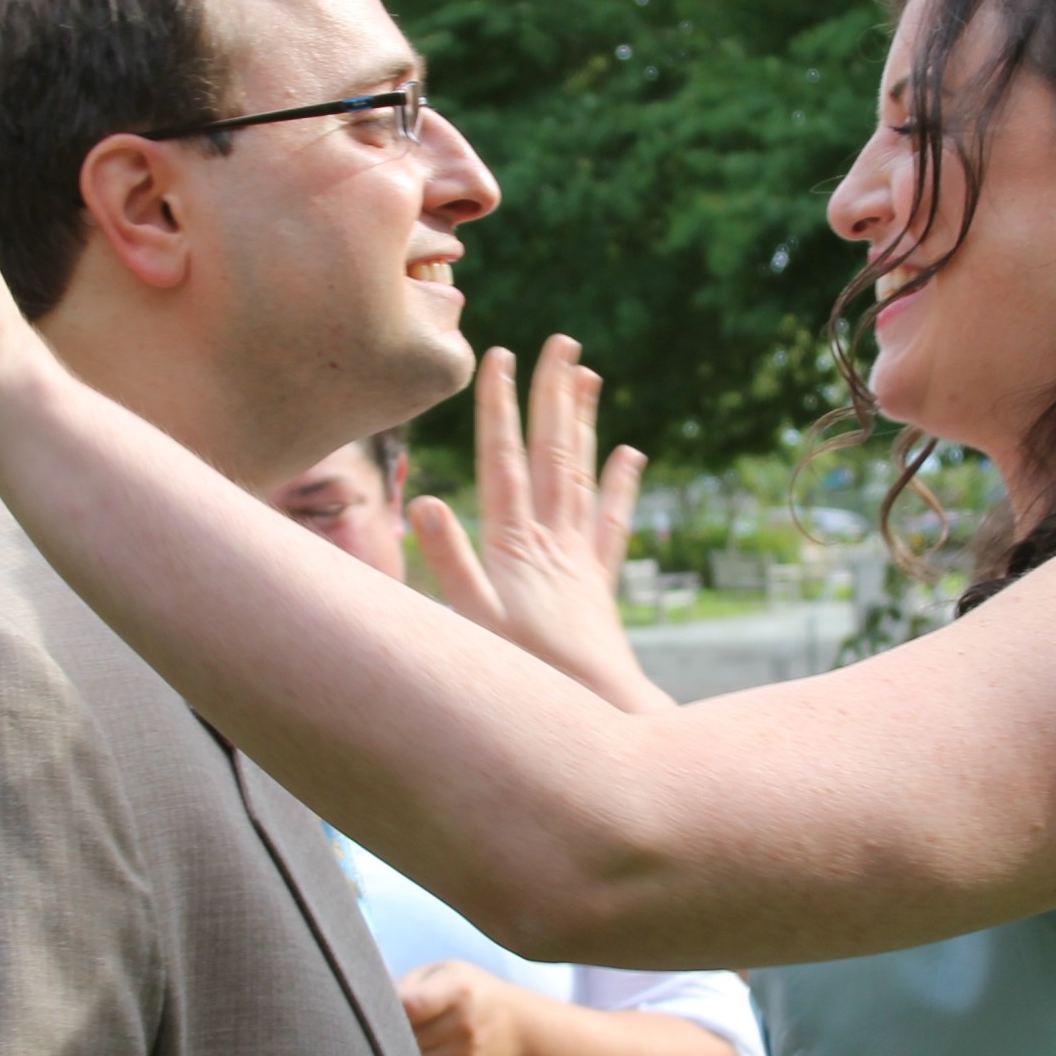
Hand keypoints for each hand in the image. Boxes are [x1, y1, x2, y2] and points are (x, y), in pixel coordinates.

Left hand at [397, 959, 526, 1055]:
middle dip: (393, 1029)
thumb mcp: (445, 972)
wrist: (513, 1029)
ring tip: (411, 1034)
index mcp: (459, 991)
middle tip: (396, 1019)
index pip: (412, 1006)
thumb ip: (408, 983)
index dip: (392, 1006)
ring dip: (402, 1050)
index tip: (387, 1003)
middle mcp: (464, 1026)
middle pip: (406, 1036)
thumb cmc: (469, 991)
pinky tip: (425, 1051)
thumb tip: (372, 999)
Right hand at [409, 334, 670, 710]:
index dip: (501, 406)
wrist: (598, 714)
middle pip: (552, 452)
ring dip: (583, 423)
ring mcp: (580, 558)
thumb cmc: (525, 676)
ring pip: (582, 475)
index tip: (502, 357)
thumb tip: (426, 500)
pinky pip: (613, 523)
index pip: (504, 460)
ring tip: (590, 375)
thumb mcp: (472, 623)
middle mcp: (552, 541)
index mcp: (514, 544)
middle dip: (554, 394)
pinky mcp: (599, 583)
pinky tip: (629, 452)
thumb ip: (449, 562)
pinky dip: (620, 484)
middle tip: (562, 341)